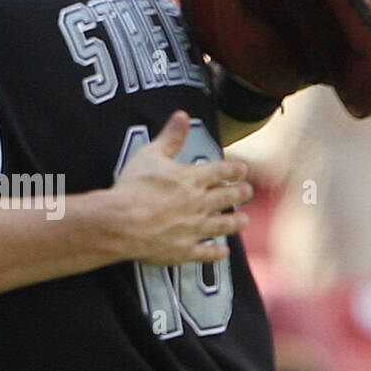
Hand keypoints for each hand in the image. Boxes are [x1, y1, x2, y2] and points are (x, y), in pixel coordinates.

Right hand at [112, 111, 251, 266]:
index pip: (221, 171)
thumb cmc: (133, 188)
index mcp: (192, 180)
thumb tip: (181, 117)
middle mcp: (199, 204)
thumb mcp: (150, 155)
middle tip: (248, 192)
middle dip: (240, 193)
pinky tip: (222, 253)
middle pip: (226, 197)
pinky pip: (205, 253)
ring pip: (222, 225)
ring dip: (235, 222)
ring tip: (244, 221)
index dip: (233, 169)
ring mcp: (193, 229)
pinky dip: (215, 253)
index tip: (242, 169)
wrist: (122, 223)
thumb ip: (169, 137)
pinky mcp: (183, 250)